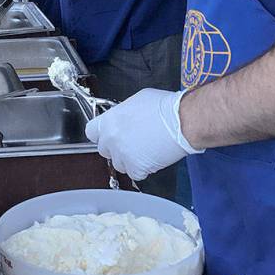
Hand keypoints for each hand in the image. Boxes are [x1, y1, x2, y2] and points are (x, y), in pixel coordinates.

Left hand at [84, 89, 202, 180]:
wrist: (183, 120)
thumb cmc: (165, 107)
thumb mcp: (136, 101)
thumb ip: (122, 113)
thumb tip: (123, 118)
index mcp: (109, 120)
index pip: (91, 132)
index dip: (101, 134)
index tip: (108, 135)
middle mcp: (111, 138)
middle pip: (104, 150)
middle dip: (116, 148)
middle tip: (133, 143)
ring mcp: (122, 155)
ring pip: (119, 164)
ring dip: (129, 160)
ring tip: (146, 150)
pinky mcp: (136, 168)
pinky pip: (135, 174)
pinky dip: (143, 169)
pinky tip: (153, 157)